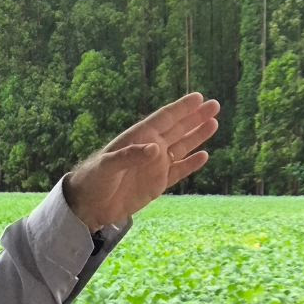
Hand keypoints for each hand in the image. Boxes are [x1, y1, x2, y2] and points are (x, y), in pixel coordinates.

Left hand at [63, 92, 219, 230]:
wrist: (89, 206)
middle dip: (195, 117)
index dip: (180, 108)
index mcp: (138, 138)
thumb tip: (156, 148)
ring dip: (197, 136)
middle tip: (215, 105)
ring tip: (214, 123)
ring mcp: (155, 166)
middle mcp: (150, 149)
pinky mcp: (157, 184)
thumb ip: (129, 156)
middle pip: (177, 129)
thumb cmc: (93, 180)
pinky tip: (204, 155)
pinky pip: (179, 171)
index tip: (198, 97)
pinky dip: (191, 164)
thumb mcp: (107, 166)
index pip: (163, 119)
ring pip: (182, 147)